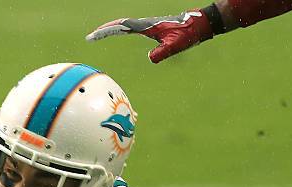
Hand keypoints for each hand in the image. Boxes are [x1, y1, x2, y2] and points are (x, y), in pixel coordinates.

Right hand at [86, 10, 212, 62]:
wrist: (200, 23)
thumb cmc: (189, 33)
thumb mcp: (176, 45)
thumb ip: (163, 51)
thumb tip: (150, 59)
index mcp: (147, 26)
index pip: (121, 27)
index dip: (106, 32)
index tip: (93, 36)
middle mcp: (145, 23)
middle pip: (120, 24)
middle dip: (104, 30)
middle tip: (90, 36)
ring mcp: (149, 25)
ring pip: (125, 24)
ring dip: (111, 28)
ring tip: (99, 34)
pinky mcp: (153, 28)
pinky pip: (131, 27)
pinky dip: (121, 29)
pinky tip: (120, 32)